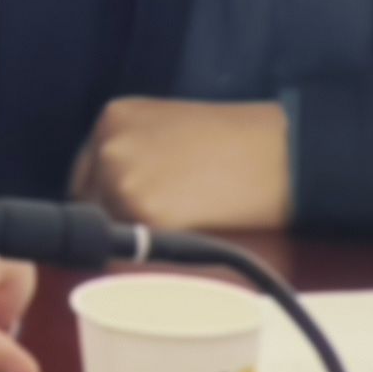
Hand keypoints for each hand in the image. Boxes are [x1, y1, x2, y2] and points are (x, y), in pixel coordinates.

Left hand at [69, 98, 292, 229]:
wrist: (286, 153)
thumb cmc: (241, 144)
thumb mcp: (172, 131)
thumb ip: (137, 155)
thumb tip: (113, 200)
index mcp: (114, 119)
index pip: (86, 175)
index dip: (106, 201)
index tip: (126, 218)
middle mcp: (109, 145)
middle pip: (90, 203)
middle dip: (118, 222)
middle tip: (163, 230)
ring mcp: (121, 177)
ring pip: (110, 231)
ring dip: (139, 240)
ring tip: (188, 228)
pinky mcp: (144, 212)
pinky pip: (136, 249)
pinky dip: (159, 252)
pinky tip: (193, 236)